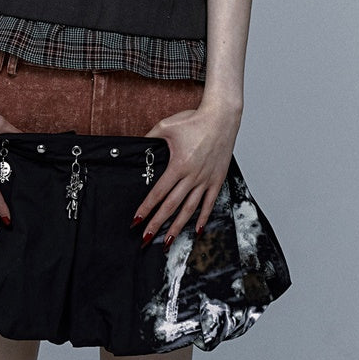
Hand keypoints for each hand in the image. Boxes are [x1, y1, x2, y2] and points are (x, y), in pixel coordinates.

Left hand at [133, 101, 240, 246]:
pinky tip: (195, 230)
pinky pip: (209, 204)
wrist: (221, 118)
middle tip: (146, 238)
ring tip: (168, 242)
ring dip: (177, 227)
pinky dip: (202, 218)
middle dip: (157, 224)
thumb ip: (149, 138)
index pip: (158, 192)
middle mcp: (192, 176)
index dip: (146, 208)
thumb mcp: (166, 126)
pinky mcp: (217, 180)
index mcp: (178, 165)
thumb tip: (137, 146)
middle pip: (171, 206)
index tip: (137, 221)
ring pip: (189, 209)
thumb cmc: (194, 120)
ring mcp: (206, 180)